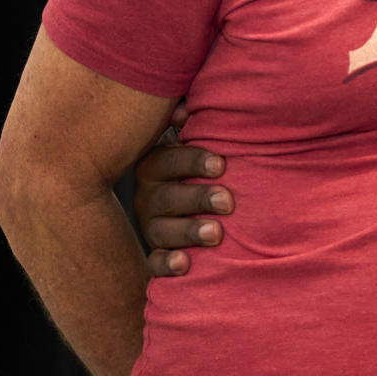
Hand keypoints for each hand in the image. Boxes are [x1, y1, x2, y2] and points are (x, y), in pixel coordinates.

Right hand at [131, 103, 232, 276]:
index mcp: (156, 163)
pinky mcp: (156, 253)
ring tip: (216, 234)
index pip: (166, 160)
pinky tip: (184, 264)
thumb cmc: (201, 161)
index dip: (192, 161)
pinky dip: (166, 265)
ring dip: (188, 232)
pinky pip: (154, 263)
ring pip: (161, 231)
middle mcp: (148, 194)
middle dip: (197, 198)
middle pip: (165, 197)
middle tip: (228, 201)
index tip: (221, 165)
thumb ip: (187, 122)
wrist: (191, 193)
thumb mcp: (192, 138)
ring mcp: (151, 225)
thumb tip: (183, 111)